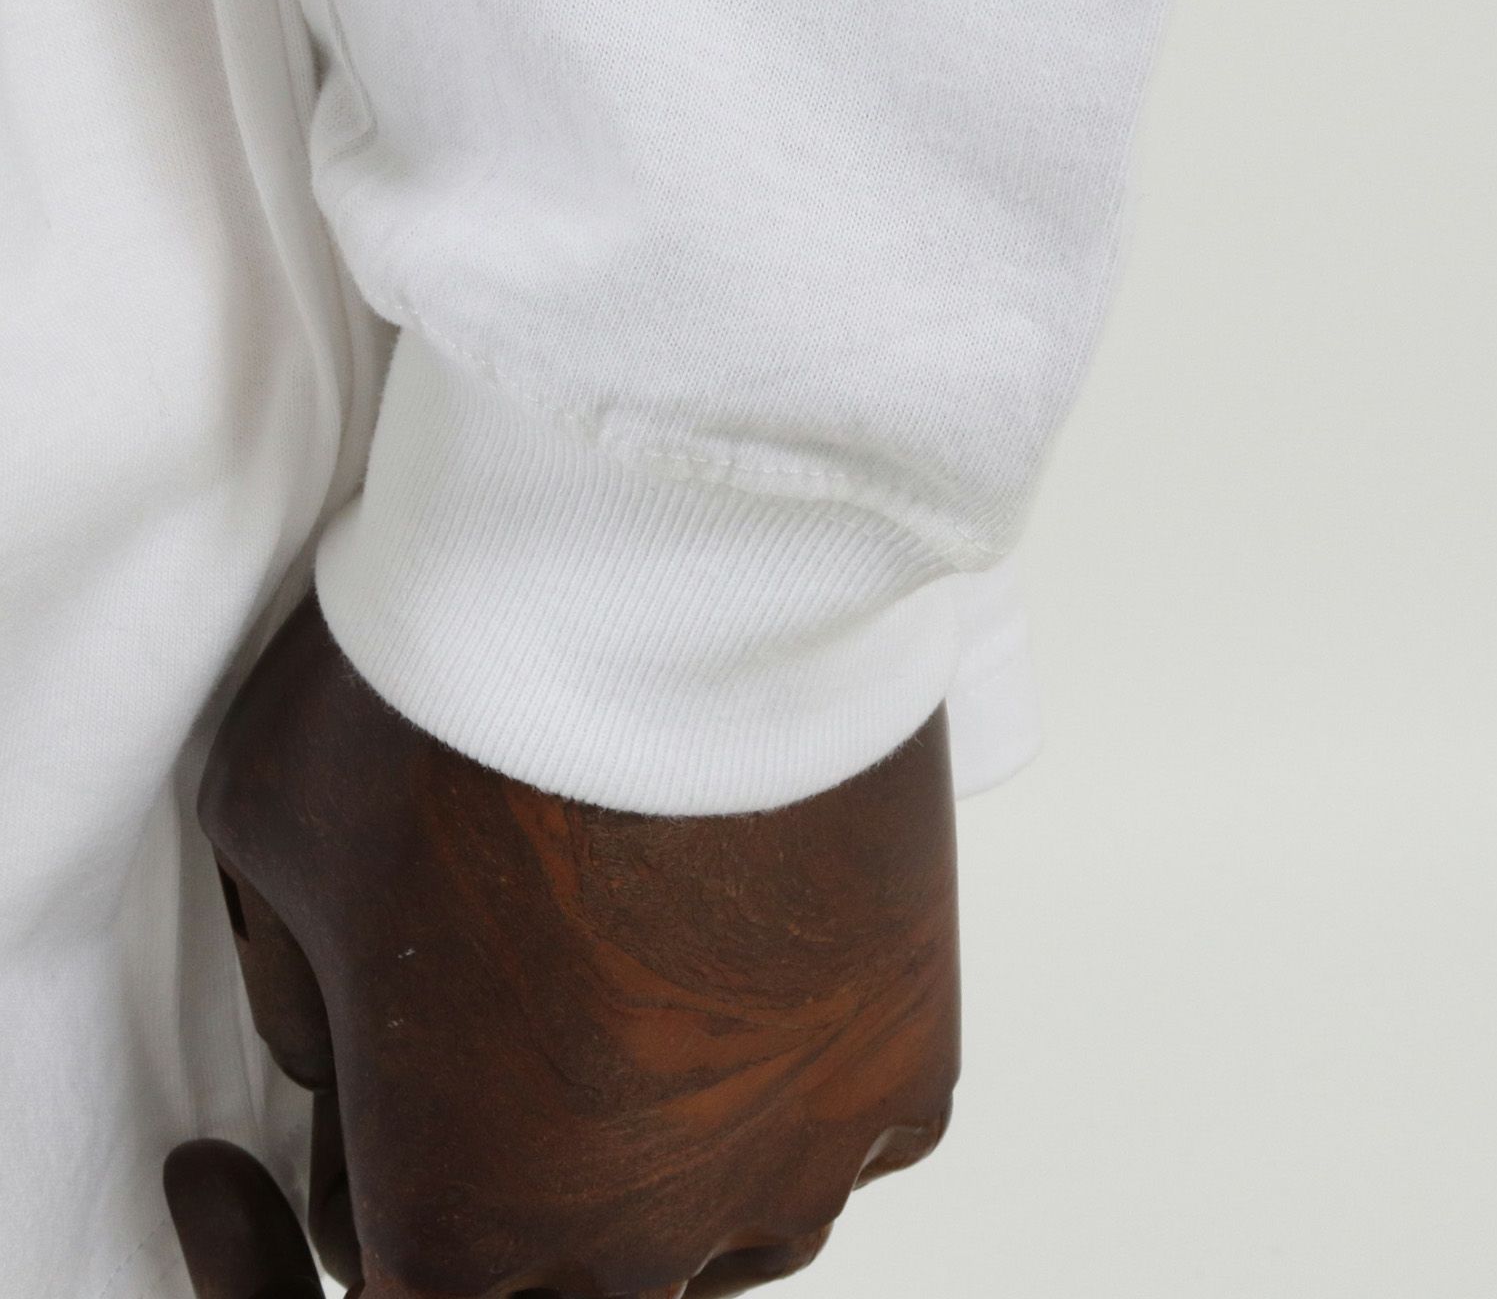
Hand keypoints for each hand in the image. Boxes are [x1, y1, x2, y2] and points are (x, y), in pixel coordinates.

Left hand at [179, 594, 959, 1296]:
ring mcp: (796, 1154)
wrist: (665, 579)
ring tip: (648, 961)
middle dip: (530, 1154)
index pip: (400, 1266)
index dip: (385, 1148)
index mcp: (463, 1221)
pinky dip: (801, 1059)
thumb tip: (348, 1040)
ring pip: (726, 1211)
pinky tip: (755, 941)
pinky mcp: (911, 1060)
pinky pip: (848, 1121)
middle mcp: (641, 1239)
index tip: (402, 1052)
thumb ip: (302, 1000)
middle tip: (528, 1000)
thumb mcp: (273, 843)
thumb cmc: (454, 706)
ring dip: (679, 1123)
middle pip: (572, 1267)